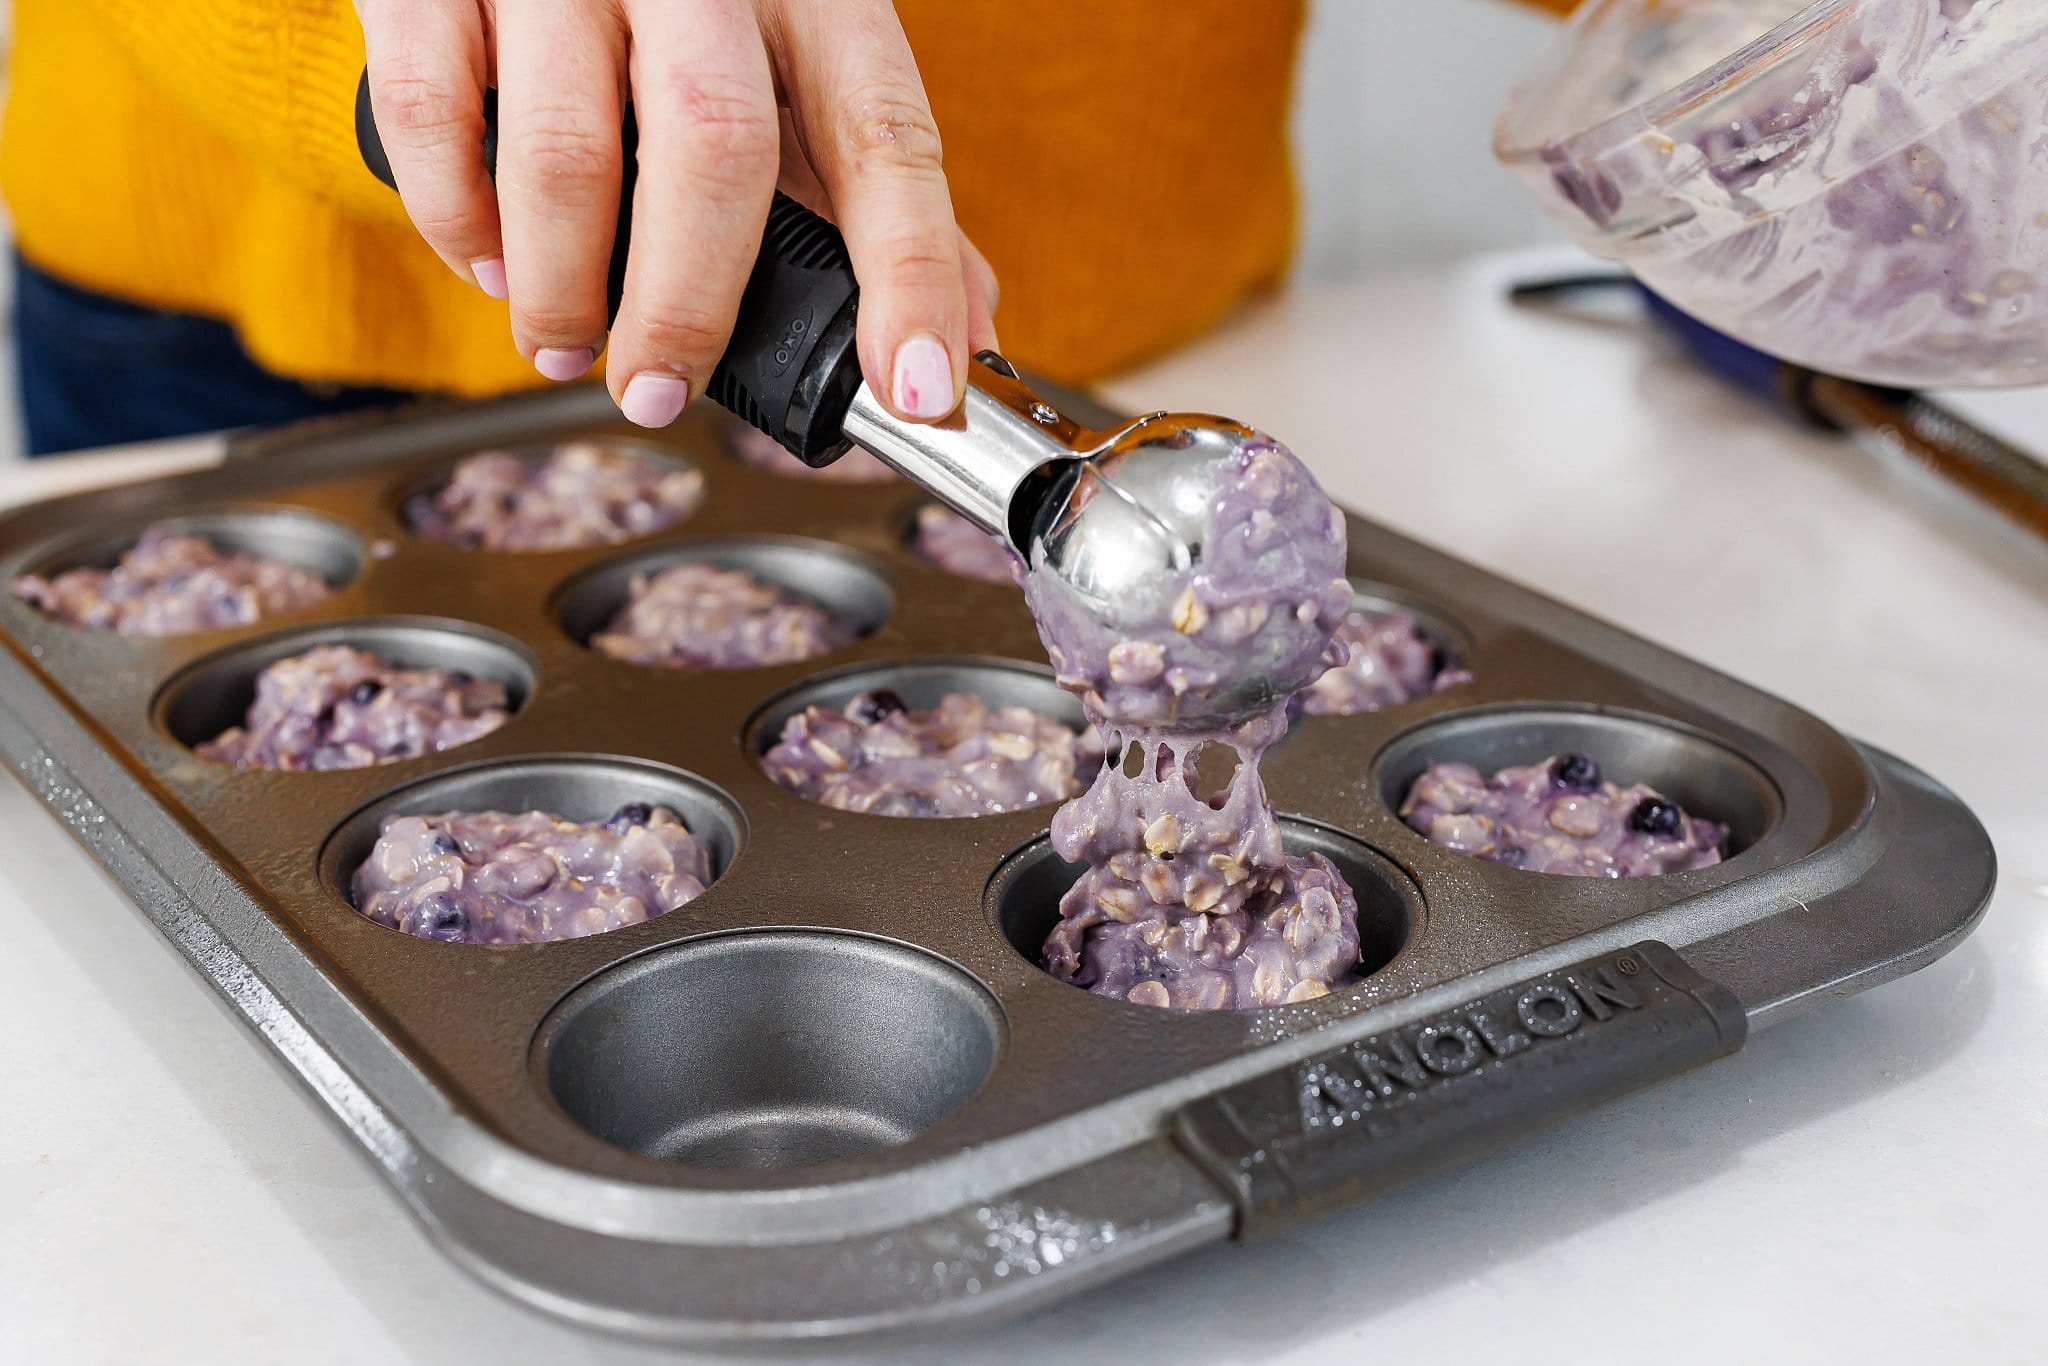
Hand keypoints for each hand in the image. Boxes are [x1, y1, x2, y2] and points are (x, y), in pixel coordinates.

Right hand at [358, 0, 998, 427]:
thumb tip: (967, 330)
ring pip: (565, 152)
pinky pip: (442, 120)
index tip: (916, 385)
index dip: (911, 270)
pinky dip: (462, 222)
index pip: (884, 134)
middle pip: (715, 149)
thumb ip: (871, 184)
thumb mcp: (792, 53)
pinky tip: (489, 259)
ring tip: (565, 342)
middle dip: (690, 307)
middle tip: (660, 390)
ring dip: (564, 289)